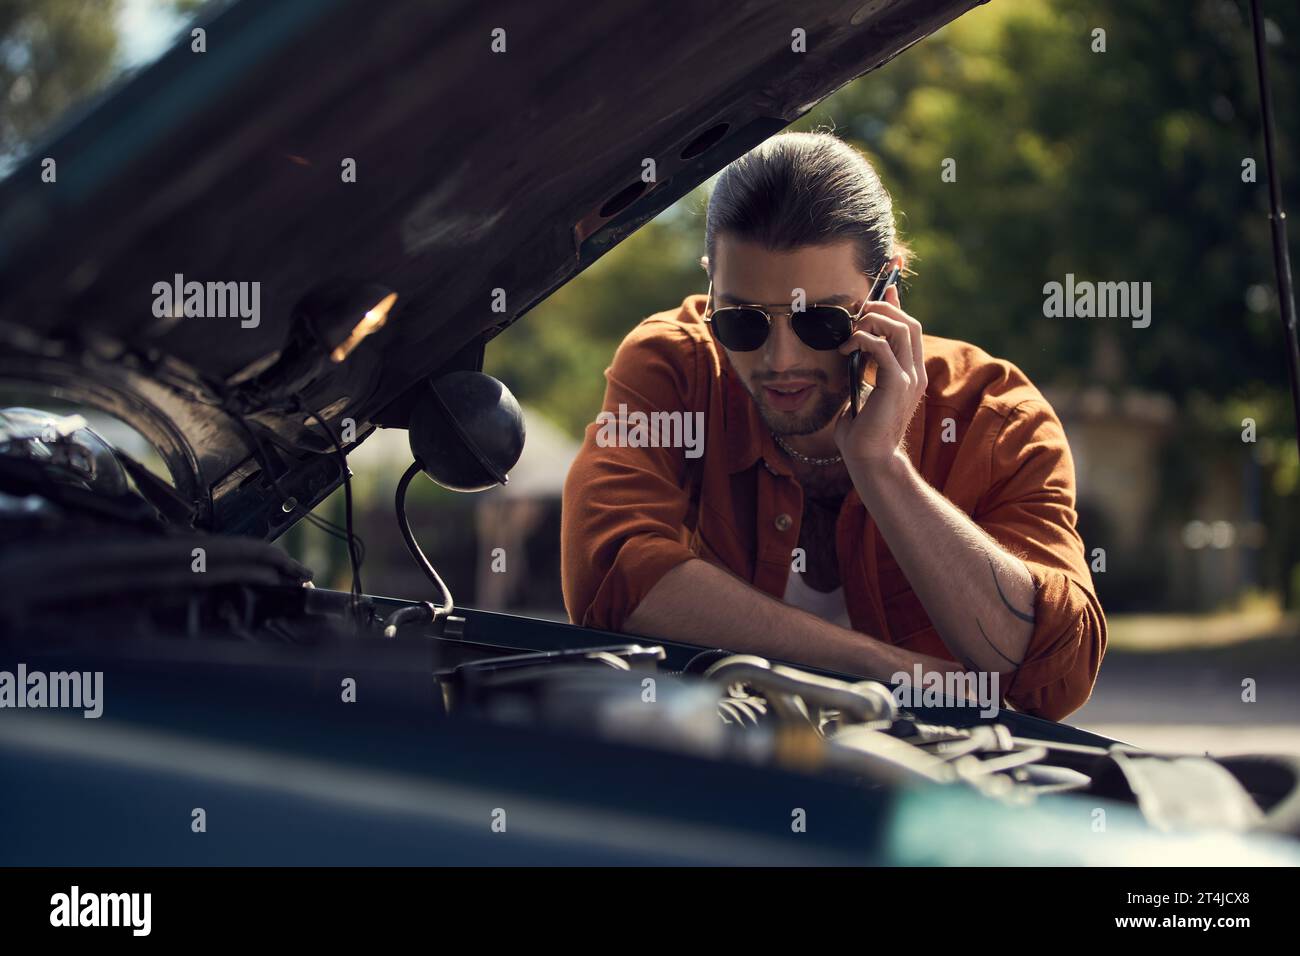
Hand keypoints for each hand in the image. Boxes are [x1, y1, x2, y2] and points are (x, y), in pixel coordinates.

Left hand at [833, 284, 926, 467]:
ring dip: (874, 321)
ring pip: (901, 330)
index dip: (897, 306)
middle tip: (859, 310)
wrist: (869, 458)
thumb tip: (854, 347)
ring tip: (852, 330)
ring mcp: (909, 378)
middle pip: (910, 323)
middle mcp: (915, 372)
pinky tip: (847, 349)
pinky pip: (883, 348)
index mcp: (910, 373)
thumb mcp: (863, 390)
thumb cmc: (861, 429)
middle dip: (884, 308)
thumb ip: (865, 368)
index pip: (911, 329)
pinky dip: (864, 340)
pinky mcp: (896, 385)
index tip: (882, 291)